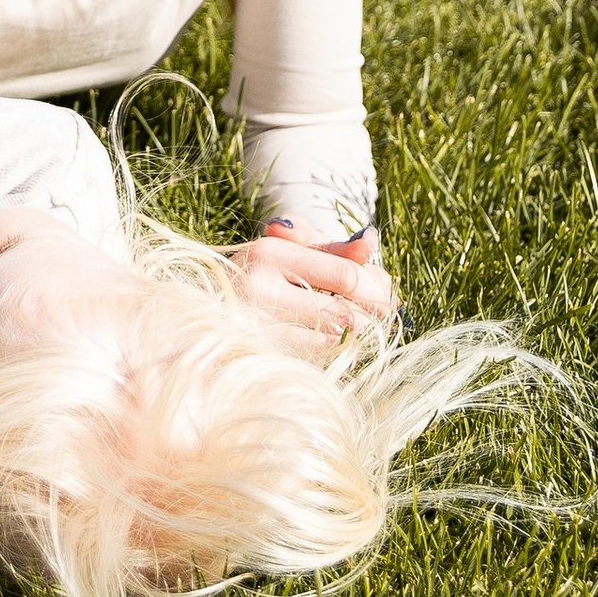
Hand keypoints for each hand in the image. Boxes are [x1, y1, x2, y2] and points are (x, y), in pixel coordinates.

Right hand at [224, 222, 397, 344]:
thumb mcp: (289, 247)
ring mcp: (257, 326)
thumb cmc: (257, 272)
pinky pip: (313, 354)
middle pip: (342, 310)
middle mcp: (261, 288)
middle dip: (371, 314)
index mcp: (272, 252)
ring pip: (331, 337)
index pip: (344, 275)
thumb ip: (332, 247)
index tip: (390, 295)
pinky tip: (332, 337)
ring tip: (361, 323)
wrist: (207, 304)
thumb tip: (371, 241)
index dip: (375, 288)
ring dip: (354, 333)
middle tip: (385, 314)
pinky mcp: (259, 352)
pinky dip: (330, 346)